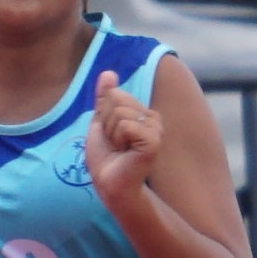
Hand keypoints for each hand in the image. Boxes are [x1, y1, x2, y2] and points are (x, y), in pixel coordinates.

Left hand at [86, 83, 163, 213]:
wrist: (110, 184)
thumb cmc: (106, 159)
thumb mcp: (101, 123)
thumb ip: (104, 99)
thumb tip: (108, 73)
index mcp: (143, 113)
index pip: (114, 94)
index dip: (103, 116)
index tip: (110, 136)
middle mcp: (153, 119)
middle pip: (117, 100)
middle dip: (106, 124)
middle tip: (114, 145)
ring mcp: (156, 129)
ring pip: (120, 112)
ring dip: (111, 134)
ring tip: (119, 150)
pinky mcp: (154, 140)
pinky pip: (126, 125)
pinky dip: (118, 140)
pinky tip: (126, 153)